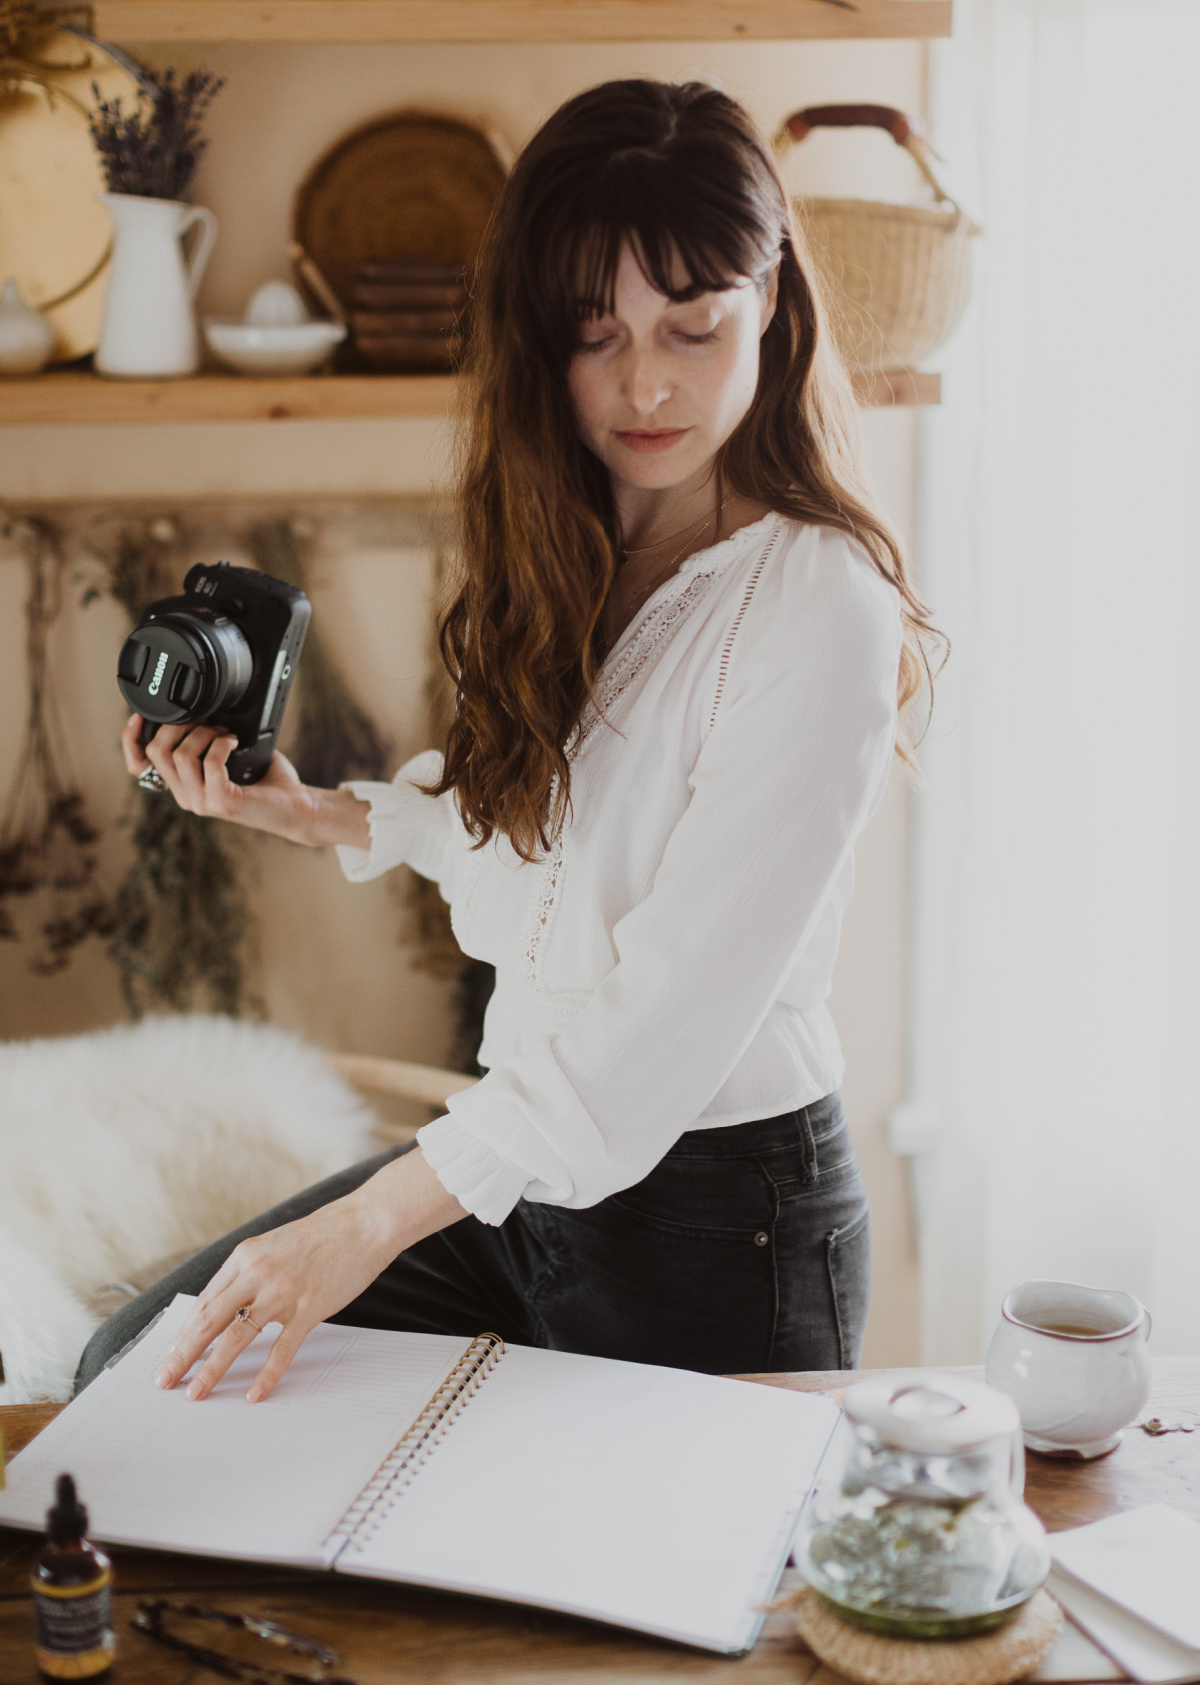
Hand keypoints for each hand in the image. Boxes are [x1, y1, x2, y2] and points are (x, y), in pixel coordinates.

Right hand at [121, 714, 369, 848]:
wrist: (297, 808)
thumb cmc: (267, 781)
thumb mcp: (229, 756)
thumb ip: (207, 740)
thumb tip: (200, 709)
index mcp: (182, 786)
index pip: (138, 766)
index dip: (130, 740)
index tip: (140, 717)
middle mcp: (186, 797)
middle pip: (157, 751)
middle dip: (180, 725)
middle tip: (208, 721)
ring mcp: (202, 802)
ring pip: (181, 754)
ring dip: (205, 733)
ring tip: (226, 733)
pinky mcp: (221, 802)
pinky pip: (210, 762)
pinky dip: (222, 744)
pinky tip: (235, 742)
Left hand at [154, 1149, 466, 1402]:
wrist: (365, 1222)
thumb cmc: (322, 1235)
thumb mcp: (274, 1245)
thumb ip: (250, 1272)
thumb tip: (227, 1306)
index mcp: (245, 1256)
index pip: (204, 1302)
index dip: (184, 1333)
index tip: (172, 1355)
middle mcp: (257, 1272)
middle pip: (209, 1321)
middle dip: (182, 1356)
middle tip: (164, 1380)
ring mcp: (283, 1291)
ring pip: (236, 1337)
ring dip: (210, 1370)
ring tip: (195, 1393)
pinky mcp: (309, 1307)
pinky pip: (282, 1348)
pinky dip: (266, 1374)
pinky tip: (254, 1393)